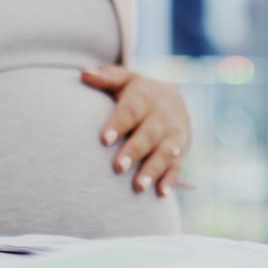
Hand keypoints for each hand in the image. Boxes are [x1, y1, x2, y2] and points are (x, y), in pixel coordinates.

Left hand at [82, 65, 191, 196]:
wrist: (174, 100)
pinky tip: (160, 194)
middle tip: (118, 168)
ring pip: (166, 153)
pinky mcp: (182, 151)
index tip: (103, 139)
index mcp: (146, 98)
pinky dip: (170, 180)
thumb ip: (106, 77)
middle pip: (149, 134)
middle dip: (134, 151)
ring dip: (153, 170)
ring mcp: (175, 135)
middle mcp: (163, 116)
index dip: (118, 124)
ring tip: (138, 187)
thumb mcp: (124, 80)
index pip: (131, 110)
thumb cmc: (138, 93)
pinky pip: (178, 166)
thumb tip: (84, 73)